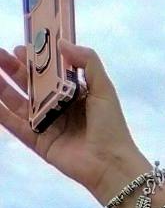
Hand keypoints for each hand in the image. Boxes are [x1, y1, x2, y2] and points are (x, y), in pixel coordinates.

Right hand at [0, 37, 146, 199]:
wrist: (110, 164)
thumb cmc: (110, 126)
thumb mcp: (104, 88)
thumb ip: (87, 62)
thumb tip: (62, 42)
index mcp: (73, 95)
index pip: (49, 73)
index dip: (35, 60)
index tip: (21, 47)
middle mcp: (57, 108)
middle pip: (30, 85)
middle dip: (13, 69)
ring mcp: (46, 125)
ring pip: (18, 102)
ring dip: (3, 87)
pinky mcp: (37, 142)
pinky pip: (14, 125)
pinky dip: (1, 113)